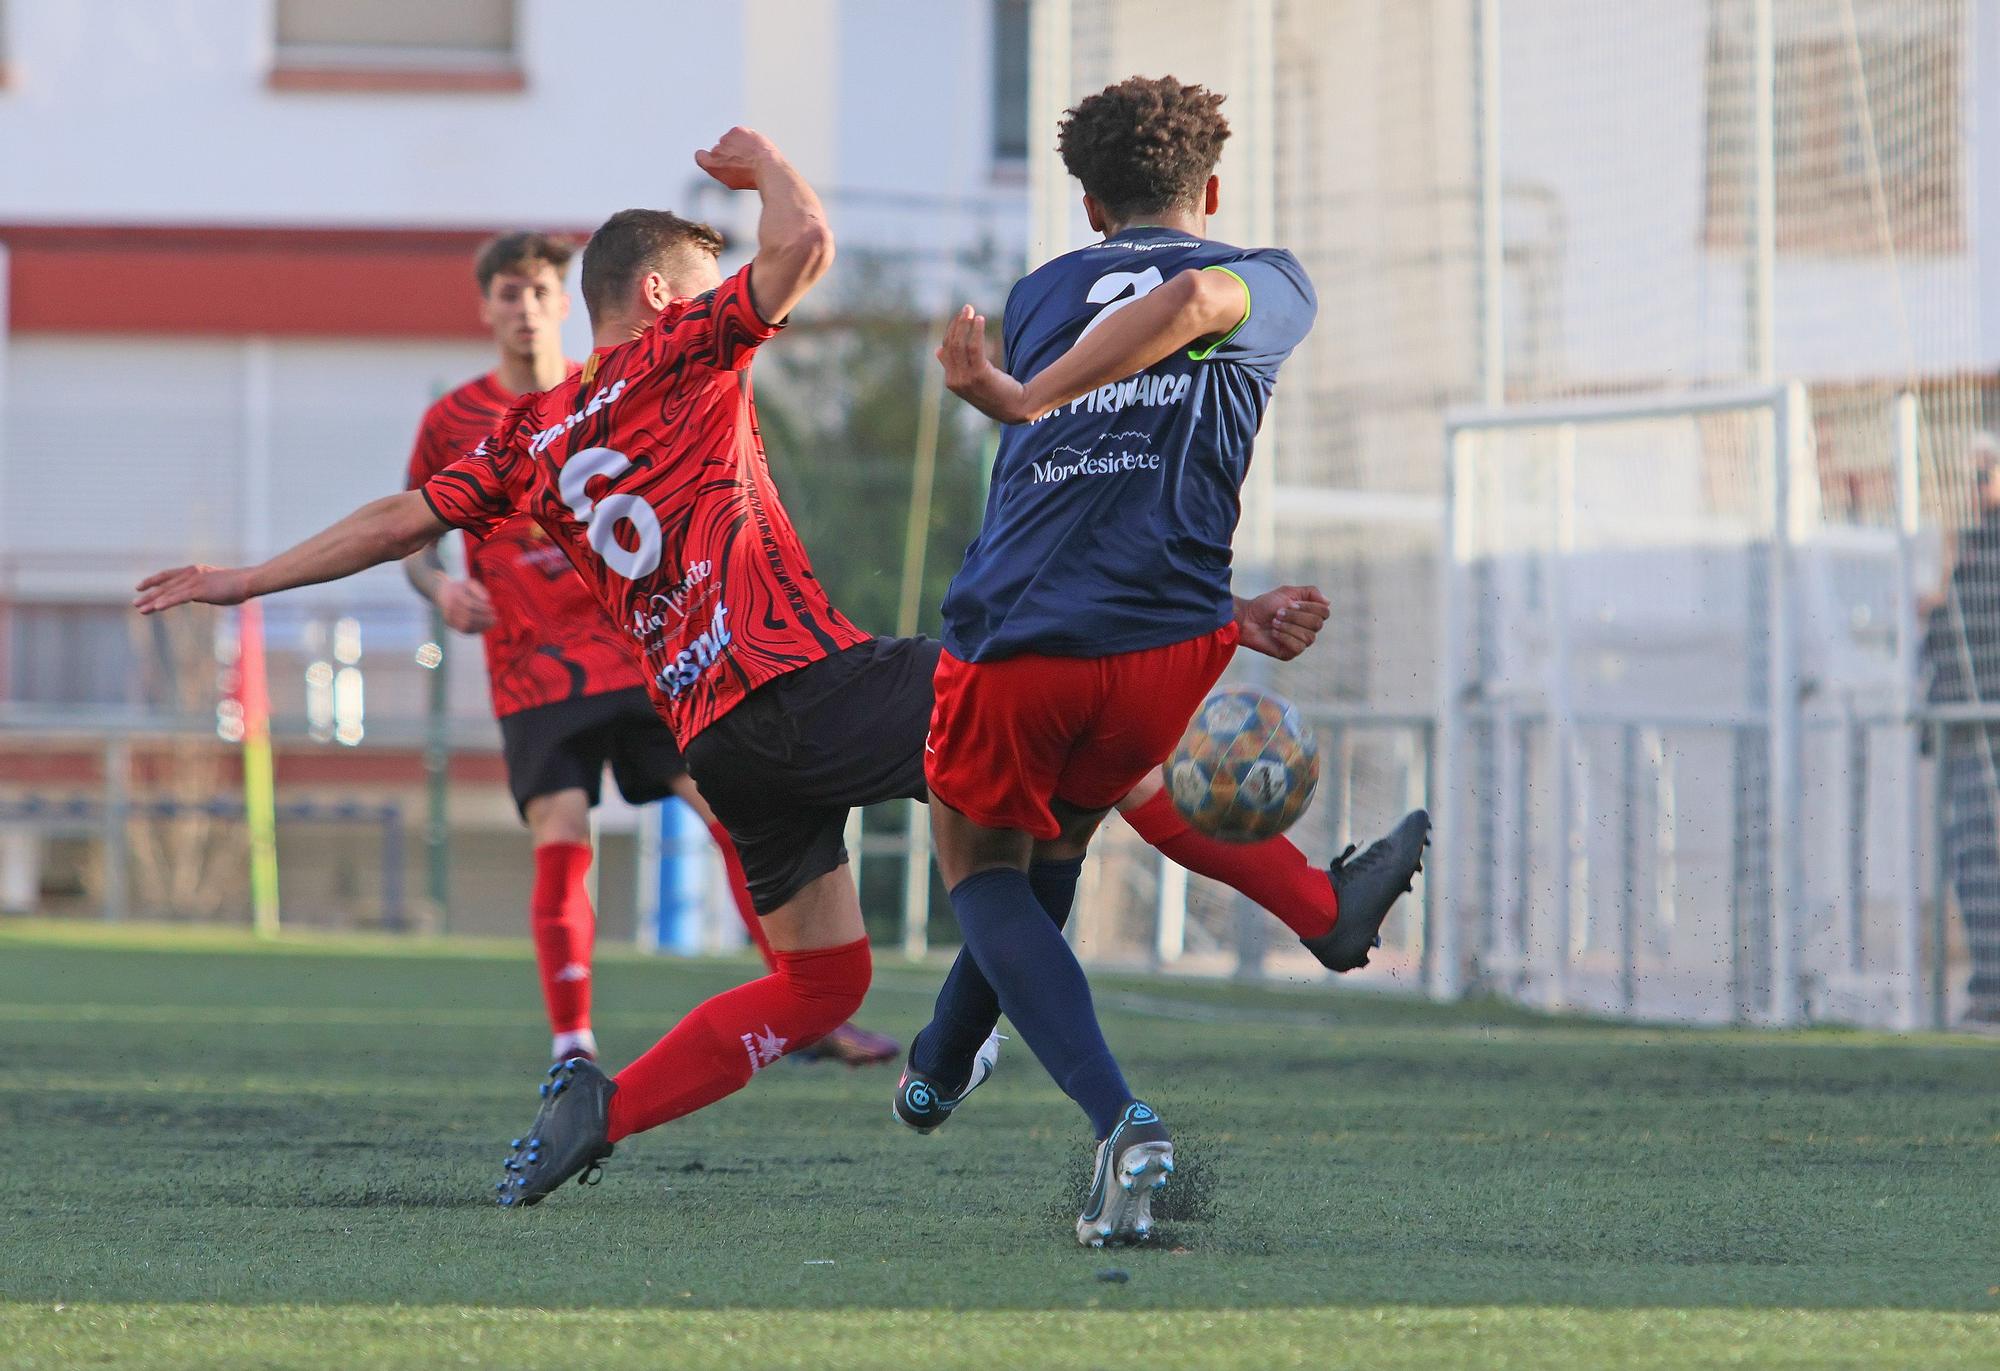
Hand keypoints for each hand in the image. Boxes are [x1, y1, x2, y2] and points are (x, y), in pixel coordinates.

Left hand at [133, 565, 252, 614]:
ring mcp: (194, 581)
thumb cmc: (239, 585)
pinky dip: (166, 602)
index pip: (168, 575)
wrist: (249, 580)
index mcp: (195, 571)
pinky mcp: (199, 590)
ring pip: (168, 592)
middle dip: (148, 594)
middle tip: (135, 603)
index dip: (153, 580)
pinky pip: (178, 597)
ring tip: (140, 608)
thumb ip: (204, 590)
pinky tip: (156, 608)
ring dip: (152, 601)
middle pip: (164, 585)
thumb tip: (199, 596)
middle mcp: (191, 574)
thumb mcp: (216, 586)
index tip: (140, 587)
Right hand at [437, 578, 496, 633]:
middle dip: (484, 619)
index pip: (470, 605)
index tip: (493, 609)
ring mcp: (449, 617)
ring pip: (466, 626)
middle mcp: (450, 608)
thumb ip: (479, 590)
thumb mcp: (470, 584)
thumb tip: (487, 600)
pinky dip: (476, 630)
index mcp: (455, 597)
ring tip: (493, 624)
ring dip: (481, 626)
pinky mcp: (450, 624)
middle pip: (468, 617)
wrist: (442, 593)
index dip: (483, 608)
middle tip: (496, 619)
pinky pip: (464, 630)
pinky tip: (485, 627)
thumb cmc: (461, 588)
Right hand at [695, 126, 782, 189]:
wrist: (766, 167)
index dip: (708, 157)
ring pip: (730, 140)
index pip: (700, 156)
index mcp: (711, 165)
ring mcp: (725, 139)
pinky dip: (746, 138)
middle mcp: (715, 151)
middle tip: (744, 162)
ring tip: (752, 156)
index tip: (717, 159)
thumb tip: (722, 163)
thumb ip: (721, 171)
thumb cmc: (751, 178)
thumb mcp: (732, 181)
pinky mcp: (736, 130)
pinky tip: (754, 147)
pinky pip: (739, 133)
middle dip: (730, 153)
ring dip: (738, 145)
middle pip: (720, 149)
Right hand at [937, 305, 1027, 422]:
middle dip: (957, 324)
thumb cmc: (994, 392)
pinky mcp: (980, 375)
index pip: (946, 350)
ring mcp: (966, 379)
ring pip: (960, 345)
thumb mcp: (970, 380)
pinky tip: (980, 320)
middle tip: (967, 308)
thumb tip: (937, 350)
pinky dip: (976, 331)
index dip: (952, 331)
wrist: (1014, 408)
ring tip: (971, 310)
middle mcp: (956, 381)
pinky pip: (974, 347)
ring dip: (965, 324)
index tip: (962, 317)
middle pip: (951, 346)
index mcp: (951, 381)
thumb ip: (953, 366)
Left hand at [1235, 585, 1331, 660]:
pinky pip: (1298, 647)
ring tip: (1274, 622)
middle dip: (1296, 616)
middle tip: (1278, 613)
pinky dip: (1285, 637)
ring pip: (1309, 637)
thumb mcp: (1288, 592)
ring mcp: (1300, 642)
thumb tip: (1328, 602)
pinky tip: (1274, 633)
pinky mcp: (1290, 653)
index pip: (1324, 612)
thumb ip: (1310, 593)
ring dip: (1289, 626)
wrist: (1246, 618)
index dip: (1309, 607)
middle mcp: (1308, 629)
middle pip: (1317, 624)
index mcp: (1310, 614)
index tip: (1291, 603)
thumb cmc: (1266, 605)